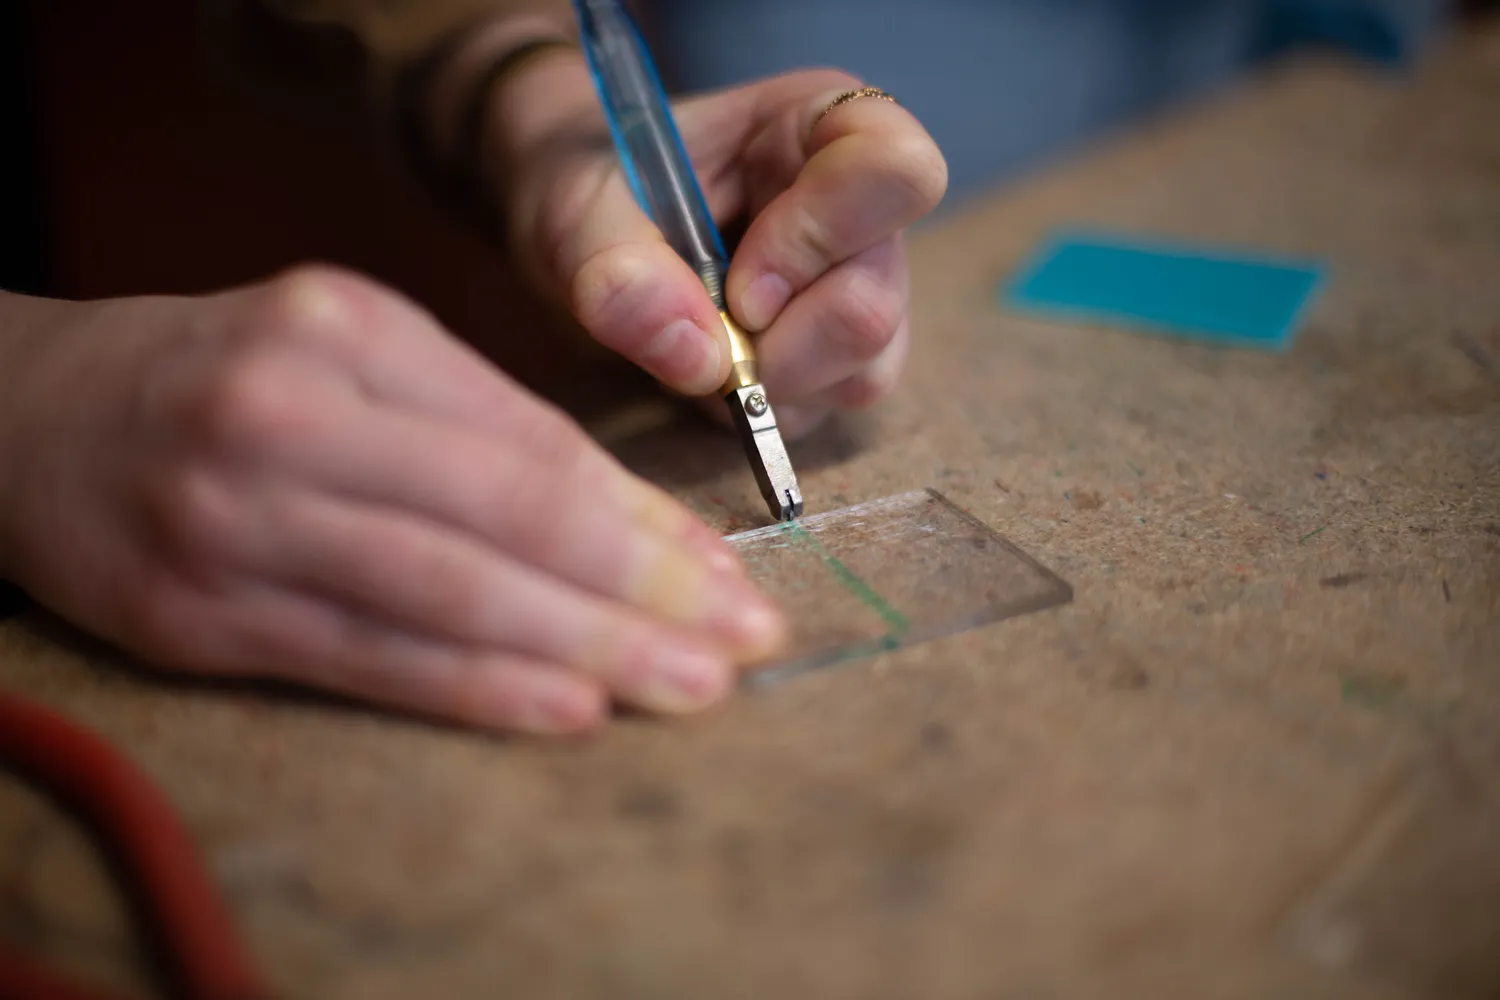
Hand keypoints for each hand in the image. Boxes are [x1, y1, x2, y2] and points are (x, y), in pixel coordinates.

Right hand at [0, 270, 784, 733]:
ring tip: (687, 686)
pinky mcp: (200, 613)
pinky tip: (567, 709)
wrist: (33, 415)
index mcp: (349, 331)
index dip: (643, 517)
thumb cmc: (230, 375)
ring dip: (585, 649)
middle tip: (744, 641)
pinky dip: (476, 690)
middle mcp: (292, 417)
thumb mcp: (353, 348)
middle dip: (643, 588)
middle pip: (506, 516)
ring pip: (448, 596)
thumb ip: (484, 424)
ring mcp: (237, 520)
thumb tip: (638, 525)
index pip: (531, 441)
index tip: (729, 574)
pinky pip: (367, 658)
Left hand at [496, 61, 947, 435]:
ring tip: (697, 351)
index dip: (822, 239)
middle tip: (701, 339)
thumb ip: (615, 266)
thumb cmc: (587, 176)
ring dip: (770, 386)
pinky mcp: (837, 355)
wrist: (577, 213)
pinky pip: (832, 409)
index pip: (896, 171)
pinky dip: (764, 412)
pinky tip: (711, 377)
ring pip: (866, 369)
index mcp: (817, 126)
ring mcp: (857, 286)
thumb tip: (699, 360)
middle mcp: (858, 207)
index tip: (738, 285)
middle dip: (781, 347)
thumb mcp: (572, 203)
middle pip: (875, 300)